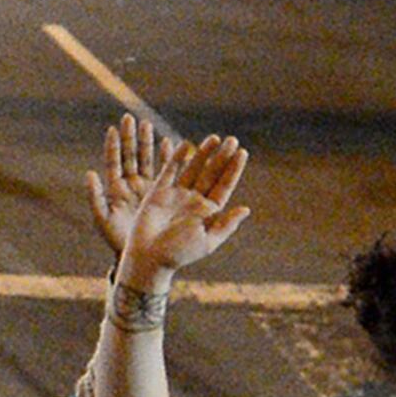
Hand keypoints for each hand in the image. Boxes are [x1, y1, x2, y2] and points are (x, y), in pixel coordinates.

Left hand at [83, 112, 184, 259]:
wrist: (138, 252)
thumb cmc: (116, 239)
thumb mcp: (103, 219)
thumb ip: (95, 196)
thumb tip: (89, 173)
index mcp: (115, 188)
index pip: (113, 161)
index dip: (113, 145)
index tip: (113, 128)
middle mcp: (130, 184)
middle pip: (131, 155)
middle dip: (131, 137)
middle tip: (131, 118)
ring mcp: (145, 186)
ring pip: (147, 159)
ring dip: (148, 142)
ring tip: (148, 123)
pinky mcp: (160, 192)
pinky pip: (164, 171)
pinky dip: (167, 158)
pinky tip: (170, 143)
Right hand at [114, 133, 251, 283]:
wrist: (149, 258)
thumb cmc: (179, 253)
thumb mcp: (207, 241)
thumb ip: (226, 225)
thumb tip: (246, 209)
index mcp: (208, 212)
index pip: (224, 186)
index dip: (233, 170)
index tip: (243, 153)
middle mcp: (194, 201)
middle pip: (211, 174)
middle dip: (222, 157)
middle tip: (232, 140)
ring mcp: (177, 195)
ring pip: (193, 169)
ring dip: (204, 153)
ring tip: (215, 138)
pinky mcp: (158, 192)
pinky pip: (169, 171)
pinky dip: (177, 158)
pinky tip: (186, 144)